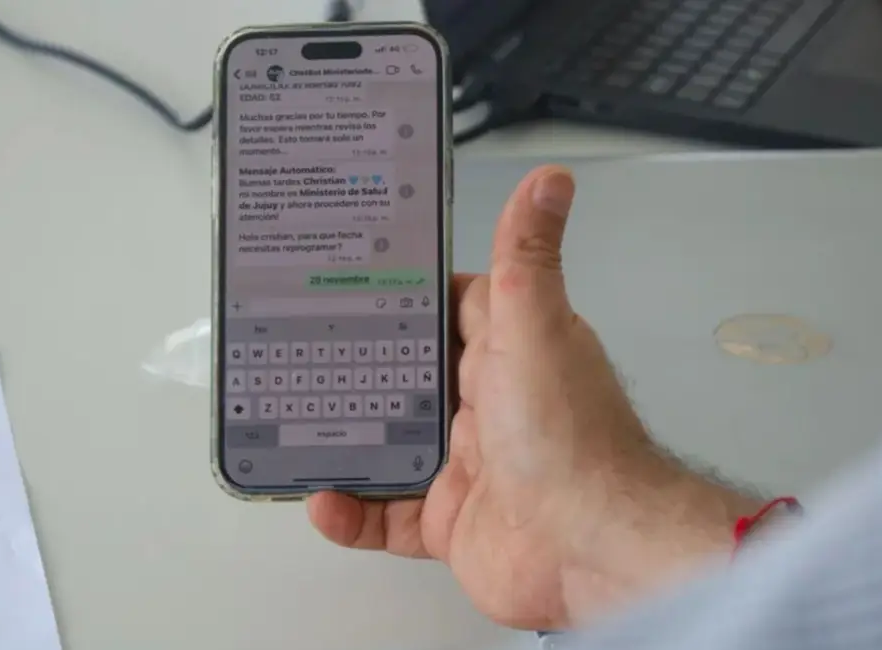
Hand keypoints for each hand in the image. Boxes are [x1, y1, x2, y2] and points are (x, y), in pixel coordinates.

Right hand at [308, 166, 758, 629]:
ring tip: (289, 422)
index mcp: (508, 352)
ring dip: (344, 437)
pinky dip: (352, 512)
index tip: (348, 271)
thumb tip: (549, 178)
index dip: (404, 291)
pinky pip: (388, 517)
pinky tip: (321, 499)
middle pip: (410, 378)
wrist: (591, 548)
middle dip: (358, 365)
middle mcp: (487, 406)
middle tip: (293, 347)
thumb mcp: (537, 326)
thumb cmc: (567, 434)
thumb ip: (527, 255)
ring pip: (391, 445)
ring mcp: (467, 466)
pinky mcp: (451, 522)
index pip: (451, 309)